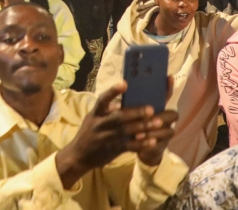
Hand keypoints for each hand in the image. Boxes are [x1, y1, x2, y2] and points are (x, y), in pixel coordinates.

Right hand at [55, 81, 174, 188]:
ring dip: (143, 127)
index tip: (125, 83)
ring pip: (126, 131)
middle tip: (151, 109)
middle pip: (119, 117)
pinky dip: (141, 144)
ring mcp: (106, 138)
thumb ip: (106, 110)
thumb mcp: (93, 118)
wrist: (80, 155)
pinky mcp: (113, 149)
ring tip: (158, 123)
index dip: (113, 91)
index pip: (103, 100)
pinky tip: (152, 141)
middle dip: (136, 113)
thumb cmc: (90, 132)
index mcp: (96, 113)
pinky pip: (129, 146)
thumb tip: (124, 99)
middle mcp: (100, 124)